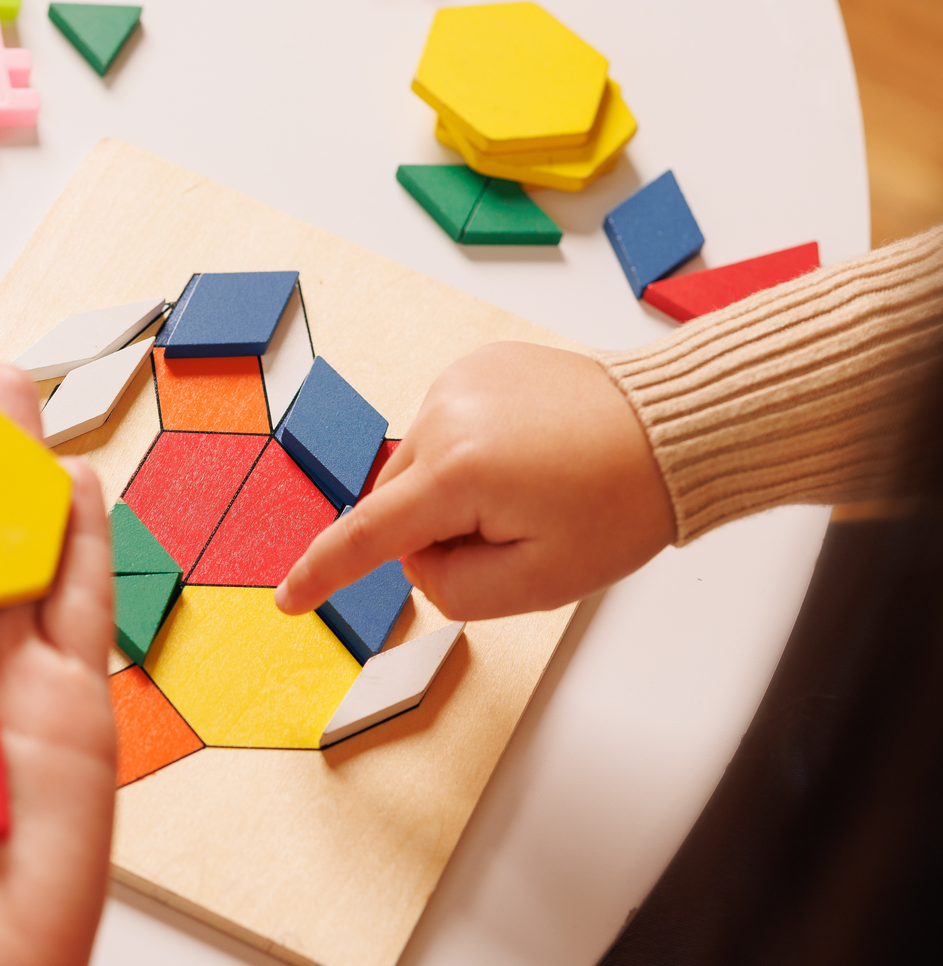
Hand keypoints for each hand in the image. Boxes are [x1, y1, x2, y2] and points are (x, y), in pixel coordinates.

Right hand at [274, 342, 674, 620]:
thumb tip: (416, 559)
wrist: (678, 426)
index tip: (287, 599)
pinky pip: (444, 430)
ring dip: (455, 491)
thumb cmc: (623, 502)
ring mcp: (458, 382)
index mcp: (458, 472)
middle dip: (439, 531)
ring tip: (532, 487)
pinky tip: (526, 455)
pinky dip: (470, 454)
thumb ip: (452, 589)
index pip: (367, 536)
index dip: (322, 574)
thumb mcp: (539, 582)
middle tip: (520, 532)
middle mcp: (445, 415)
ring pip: (418, 469)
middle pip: (397, 504)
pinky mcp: (475, 366)